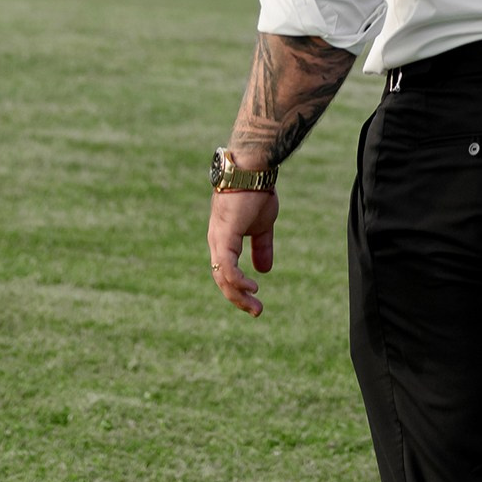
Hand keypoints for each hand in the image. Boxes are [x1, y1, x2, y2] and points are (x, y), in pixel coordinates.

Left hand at [209, 184, 277, 315]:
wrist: (253, 170)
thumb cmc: (256, 193)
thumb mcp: (262, 226)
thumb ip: (262, 248)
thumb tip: (264, 271)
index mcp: (223, 241)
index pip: (225, 273)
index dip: (238, 290)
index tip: (255, 301)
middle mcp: (216, 242)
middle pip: (221, 279)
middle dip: (238, 299)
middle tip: (257, 312)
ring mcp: (218, 239)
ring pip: (222, 277)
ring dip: (238, 295)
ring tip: (256, 306)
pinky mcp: (224, 235)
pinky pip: (227, 265)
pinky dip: (237, 280)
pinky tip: (252, 287)